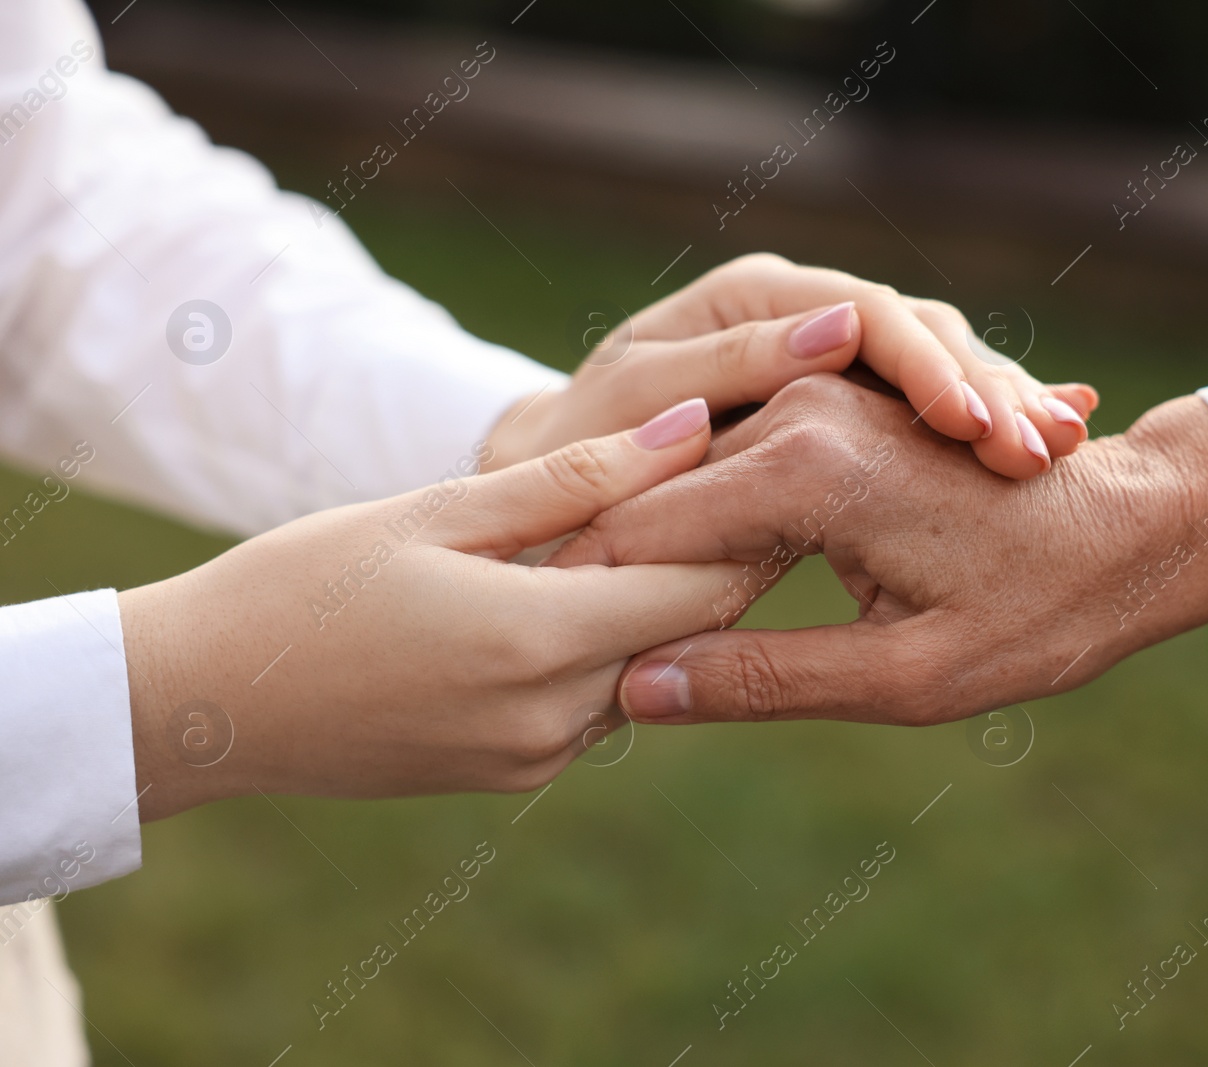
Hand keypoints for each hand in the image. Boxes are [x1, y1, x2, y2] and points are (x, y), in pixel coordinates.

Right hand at [121, 399, 737, 819]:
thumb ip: (575, 478)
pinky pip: (597, 702)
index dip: (753, 522)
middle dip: (722, 554)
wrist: (208, 705)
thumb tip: (686, 428)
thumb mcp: (437, 513)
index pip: (704, 585)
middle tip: (745, 478)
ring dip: (664, 600)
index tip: (775, 462)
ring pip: (649, 665)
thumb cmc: (303, 584)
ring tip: (671, 519)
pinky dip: (609, 643)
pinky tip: (587, 584)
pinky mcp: (514, 773)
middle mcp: (552, 718)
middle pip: (689, 630)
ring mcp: (534, 756)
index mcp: (536, 642)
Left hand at [484, 253, 1097, 479]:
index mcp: (754, 297)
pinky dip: (984, 419)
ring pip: (936, 365)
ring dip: (998, 403)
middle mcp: (800, 314)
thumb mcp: (635, 404)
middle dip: (984, 388)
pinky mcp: (845, 403)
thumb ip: (727, 373)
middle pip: (918, 337)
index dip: (927, 369)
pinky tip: (1052, 439)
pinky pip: (930, 402)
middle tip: (1048, 444)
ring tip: (1062, 443)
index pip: (865, 317)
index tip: (979, 428)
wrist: (552, 469)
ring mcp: (829, 358)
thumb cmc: (573, 447)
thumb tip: (835, 337)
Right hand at [547, 375, 1207, 725]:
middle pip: (660, 497)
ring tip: (620, 629)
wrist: (1144, 530)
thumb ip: (766, 680)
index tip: (546, 655)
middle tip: (574, 656)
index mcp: (808, 468)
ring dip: (665, 552)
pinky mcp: (844, 418)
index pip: (641, 531)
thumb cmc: (1049, 609)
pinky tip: (699, 591)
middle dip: (618, 573)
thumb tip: (641, 693)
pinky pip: (747, 470)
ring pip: (698, 481)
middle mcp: (806, 417)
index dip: (587, 598)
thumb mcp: (908, 675)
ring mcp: (825, 407)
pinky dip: (717, 530)